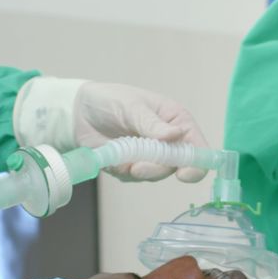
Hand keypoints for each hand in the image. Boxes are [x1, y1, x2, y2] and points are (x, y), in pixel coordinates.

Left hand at [74, 82, 209, 181]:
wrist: (79, 112)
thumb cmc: (110, 100)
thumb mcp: (131, 106)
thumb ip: (152, 124)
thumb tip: (176, 134)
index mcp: (177, 121)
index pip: (198, 148)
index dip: (196, 164)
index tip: (183, 174)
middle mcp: (169, 141)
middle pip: (177, 167)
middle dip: (157, 169)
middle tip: (136, 166)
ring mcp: (152, 156)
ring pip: (155, 175)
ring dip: (139, 171)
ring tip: (121, 156)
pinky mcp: (134, 167)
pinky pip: (134, 178)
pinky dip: (123, 171)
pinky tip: (113, 156)